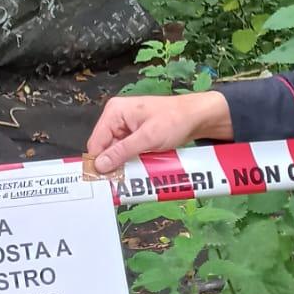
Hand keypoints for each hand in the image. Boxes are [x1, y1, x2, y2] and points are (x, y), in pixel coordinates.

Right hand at [86, 91, 230, 174]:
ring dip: (122, 164)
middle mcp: (116, 117)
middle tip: (120, 181)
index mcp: (114, 112)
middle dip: (112, 164)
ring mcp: (125, 126)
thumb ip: (122, 152)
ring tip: (130, 177)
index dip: (99, 162)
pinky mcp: (134, 135)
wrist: (197, 117)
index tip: (104, 182)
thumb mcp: (147, 138)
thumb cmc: (174, 121)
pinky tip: (136, 169)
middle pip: (104, 148)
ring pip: (115, 152)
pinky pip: (125, 151)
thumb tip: (99, 166)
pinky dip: (130, 161)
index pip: (96, 142)